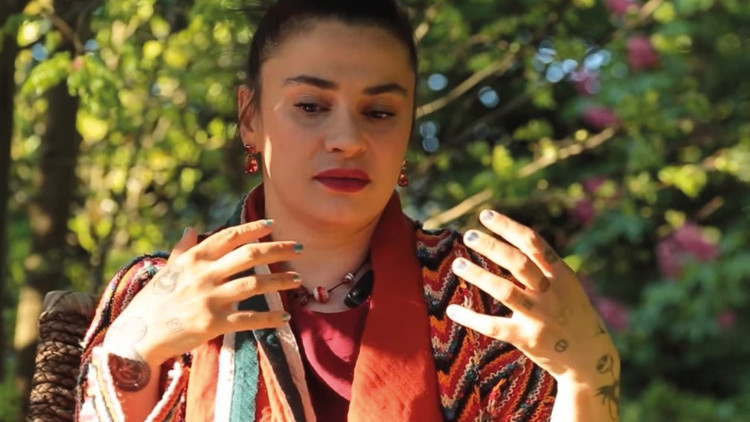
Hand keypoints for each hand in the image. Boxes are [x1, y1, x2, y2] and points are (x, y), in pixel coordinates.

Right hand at [102, 219, 301, 372]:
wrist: (138, 335)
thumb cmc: (152, 302)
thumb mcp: (166, 270)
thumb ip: (183, 250)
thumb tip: (192, 228)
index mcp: (194, 259)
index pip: (229, 237)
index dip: (253, 229)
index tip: (272, 225)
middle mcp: (204, 274)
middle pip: (250, 255)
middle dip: (278, 249)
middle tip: (298, 247)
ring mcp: (209, 299)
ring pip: (254, 284)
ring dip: (281, 280)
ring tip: (298, 279)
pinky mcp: (213, 323)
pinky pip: (249, 319)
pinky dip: (270, 318)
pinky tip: (286, 316)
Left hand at [446, 210, 619, 418]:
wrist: (589, 358)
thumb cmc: (570, 313)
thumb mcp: (566, 285)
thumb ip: (542, 266)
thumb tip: (508, 239)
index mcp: (561, 275)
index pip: (533, 243)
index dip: (508, 227)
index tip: (486, 215)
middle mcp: (551, 293)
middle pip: (518, 263)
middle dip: (492, 246)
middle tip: (469, 235)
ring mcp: (539, 316)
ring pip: (505, 291)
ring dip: (479, 275)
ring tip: (458, 264)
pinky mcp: (527, 339)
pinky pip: (494, 326)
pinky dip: (471, 317)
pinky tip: (453, 309)